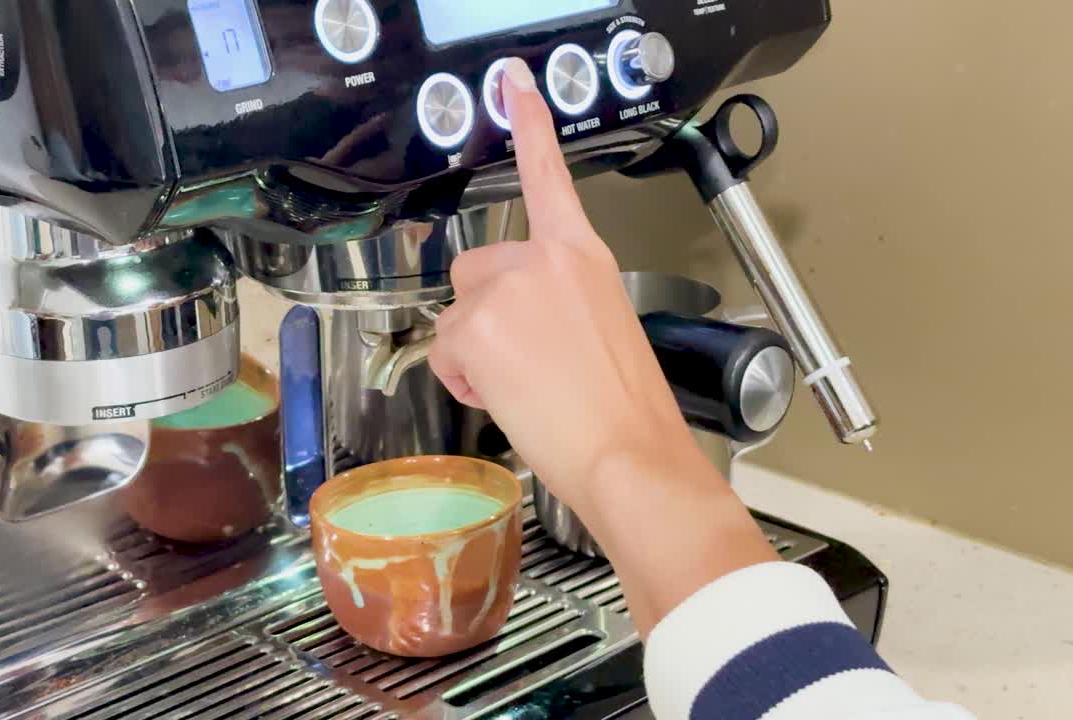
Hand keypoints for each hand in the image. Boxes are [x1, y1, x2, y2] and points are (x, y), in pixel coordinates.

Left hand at [430, 58, 700, 512]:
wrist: (628, 452)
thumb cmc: (625, 408)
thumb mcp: (602, 330)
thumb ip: (558, 301)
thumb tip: (521, 323)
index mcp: (581, 256)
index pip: (548, 176)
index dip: (529, 125)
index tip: (513, 83)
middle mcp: (542, 260)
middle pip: (475, 267)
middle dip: (482, 312)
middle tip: (521, 361)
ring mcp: (507, 289)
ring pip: (457, 314)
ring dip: (472, 350)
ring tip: (521, 386)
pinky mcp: (477, 326)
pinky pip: (444, 350)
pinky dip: (462, 378)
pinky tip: (503, 397)